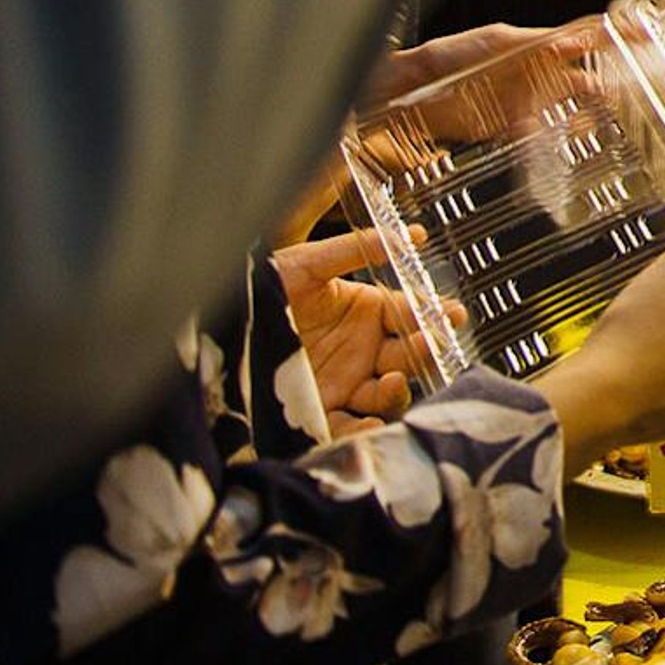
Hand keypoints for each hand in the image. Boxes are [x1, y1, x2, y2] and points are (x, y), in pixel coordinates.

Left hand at [275, 225, 433, 428]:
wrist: (216, 328)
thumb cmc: (260, 290)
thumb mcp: (306, 263)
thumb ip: (355, 248)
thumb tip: (408, 236)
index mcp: (365, 312)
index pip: (410, 314)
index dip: (431, 315)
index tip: (447, 314)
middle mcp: (362, 349)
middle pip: (408, 355)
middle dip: (426, 351)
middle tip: (431, 345)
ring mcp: (344, 382)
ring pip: (387, 393)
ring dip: (398, 389)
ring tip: (393, 379)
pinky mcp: (319, 411)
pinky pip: (349, 426)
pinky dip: (363, 429)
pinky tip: (369, 420)